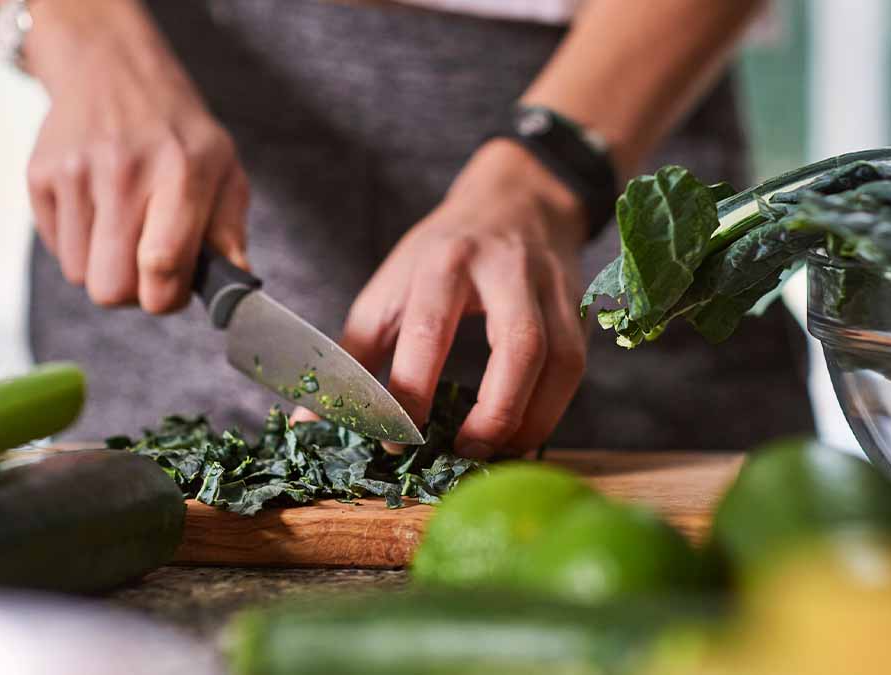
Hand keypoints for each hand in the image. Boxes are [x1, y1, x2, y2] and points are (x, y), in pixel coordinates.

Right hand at [24, 0, 248, 312]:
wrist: (111, 68)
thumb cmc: (177, 132)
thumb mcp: (223, 168)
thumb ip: (229, 232)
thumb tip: (234, 286)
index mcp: (182, 171)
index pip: (163, 262)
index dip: (166, 297)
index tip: (171, 290)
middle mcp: (126, 169)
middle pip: (112, 288)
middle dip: (133, 292)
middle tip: (145, 267)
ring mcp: (77, 172)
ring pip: (81, 275)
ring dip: (103, 267)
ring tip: (122, 229)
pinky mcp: (40, 175)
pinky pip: (57, 250)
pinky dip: (78, 244)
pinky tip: (97, 210)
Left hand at [341, 140, 589, 457]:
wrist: (519, 199)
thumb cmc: (445, 250)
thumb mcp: (392, 286)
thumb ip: (355, 353)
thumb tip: (312, 421)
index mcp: (446, 259)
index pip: (430, 329)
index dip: (412, 391)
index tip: (395, 438)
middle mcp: (506, 269)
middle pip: (519, 345)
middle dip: (495, 411)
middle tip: (462, 452)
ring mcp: (552, 287)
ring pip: (560, 360)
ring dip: (531, 419)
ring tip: (494, 452)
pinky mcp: (578, 308)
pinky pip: (576, 368)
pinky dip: (552, 410)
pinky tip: (522, 434)